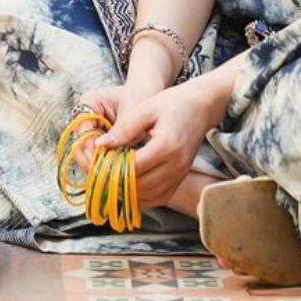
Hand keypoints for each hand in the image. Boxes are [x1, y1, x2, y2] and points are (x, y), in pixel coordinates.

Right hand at [70, 81, 157, 171]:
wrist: (145, 94)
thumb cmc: (140, 97)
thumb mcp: (133, 111)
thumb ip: (122, 130)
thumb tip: (112, 155)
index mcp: (89, 102)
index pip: (83, 132)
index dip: (91, 152)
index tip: (104, 167)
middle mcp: (83, 116)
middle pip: (79, 146)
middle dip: (92, 163)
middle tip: (106, 178)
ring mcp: (86, 129)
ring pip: (84, 155)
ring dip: (97, 166)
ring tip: (111, 179)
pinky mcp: (94, 140)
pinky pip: (94, 157)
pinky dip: (103, 165)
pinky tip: (113, 175)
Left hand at [96, 78, 216, 209]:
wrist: (203, 105)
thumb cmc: (174, 102)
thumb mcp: (147, 108)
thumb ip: (124, 128)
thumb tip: (101, 146)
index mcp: (166, 146)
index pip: (133, 168)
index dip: (112, 168)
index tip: (98, 162)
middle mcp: (176, 165)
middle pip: (139, 186)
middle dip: (116, 183)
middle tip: (101, 173)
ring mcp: (180, 174)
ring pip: (148, 197)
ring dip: (127, 192)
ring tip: (112, 178)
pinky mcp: (181, 178)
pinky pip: (159, 198)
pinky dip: (142, 197)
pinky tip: (130, 186)